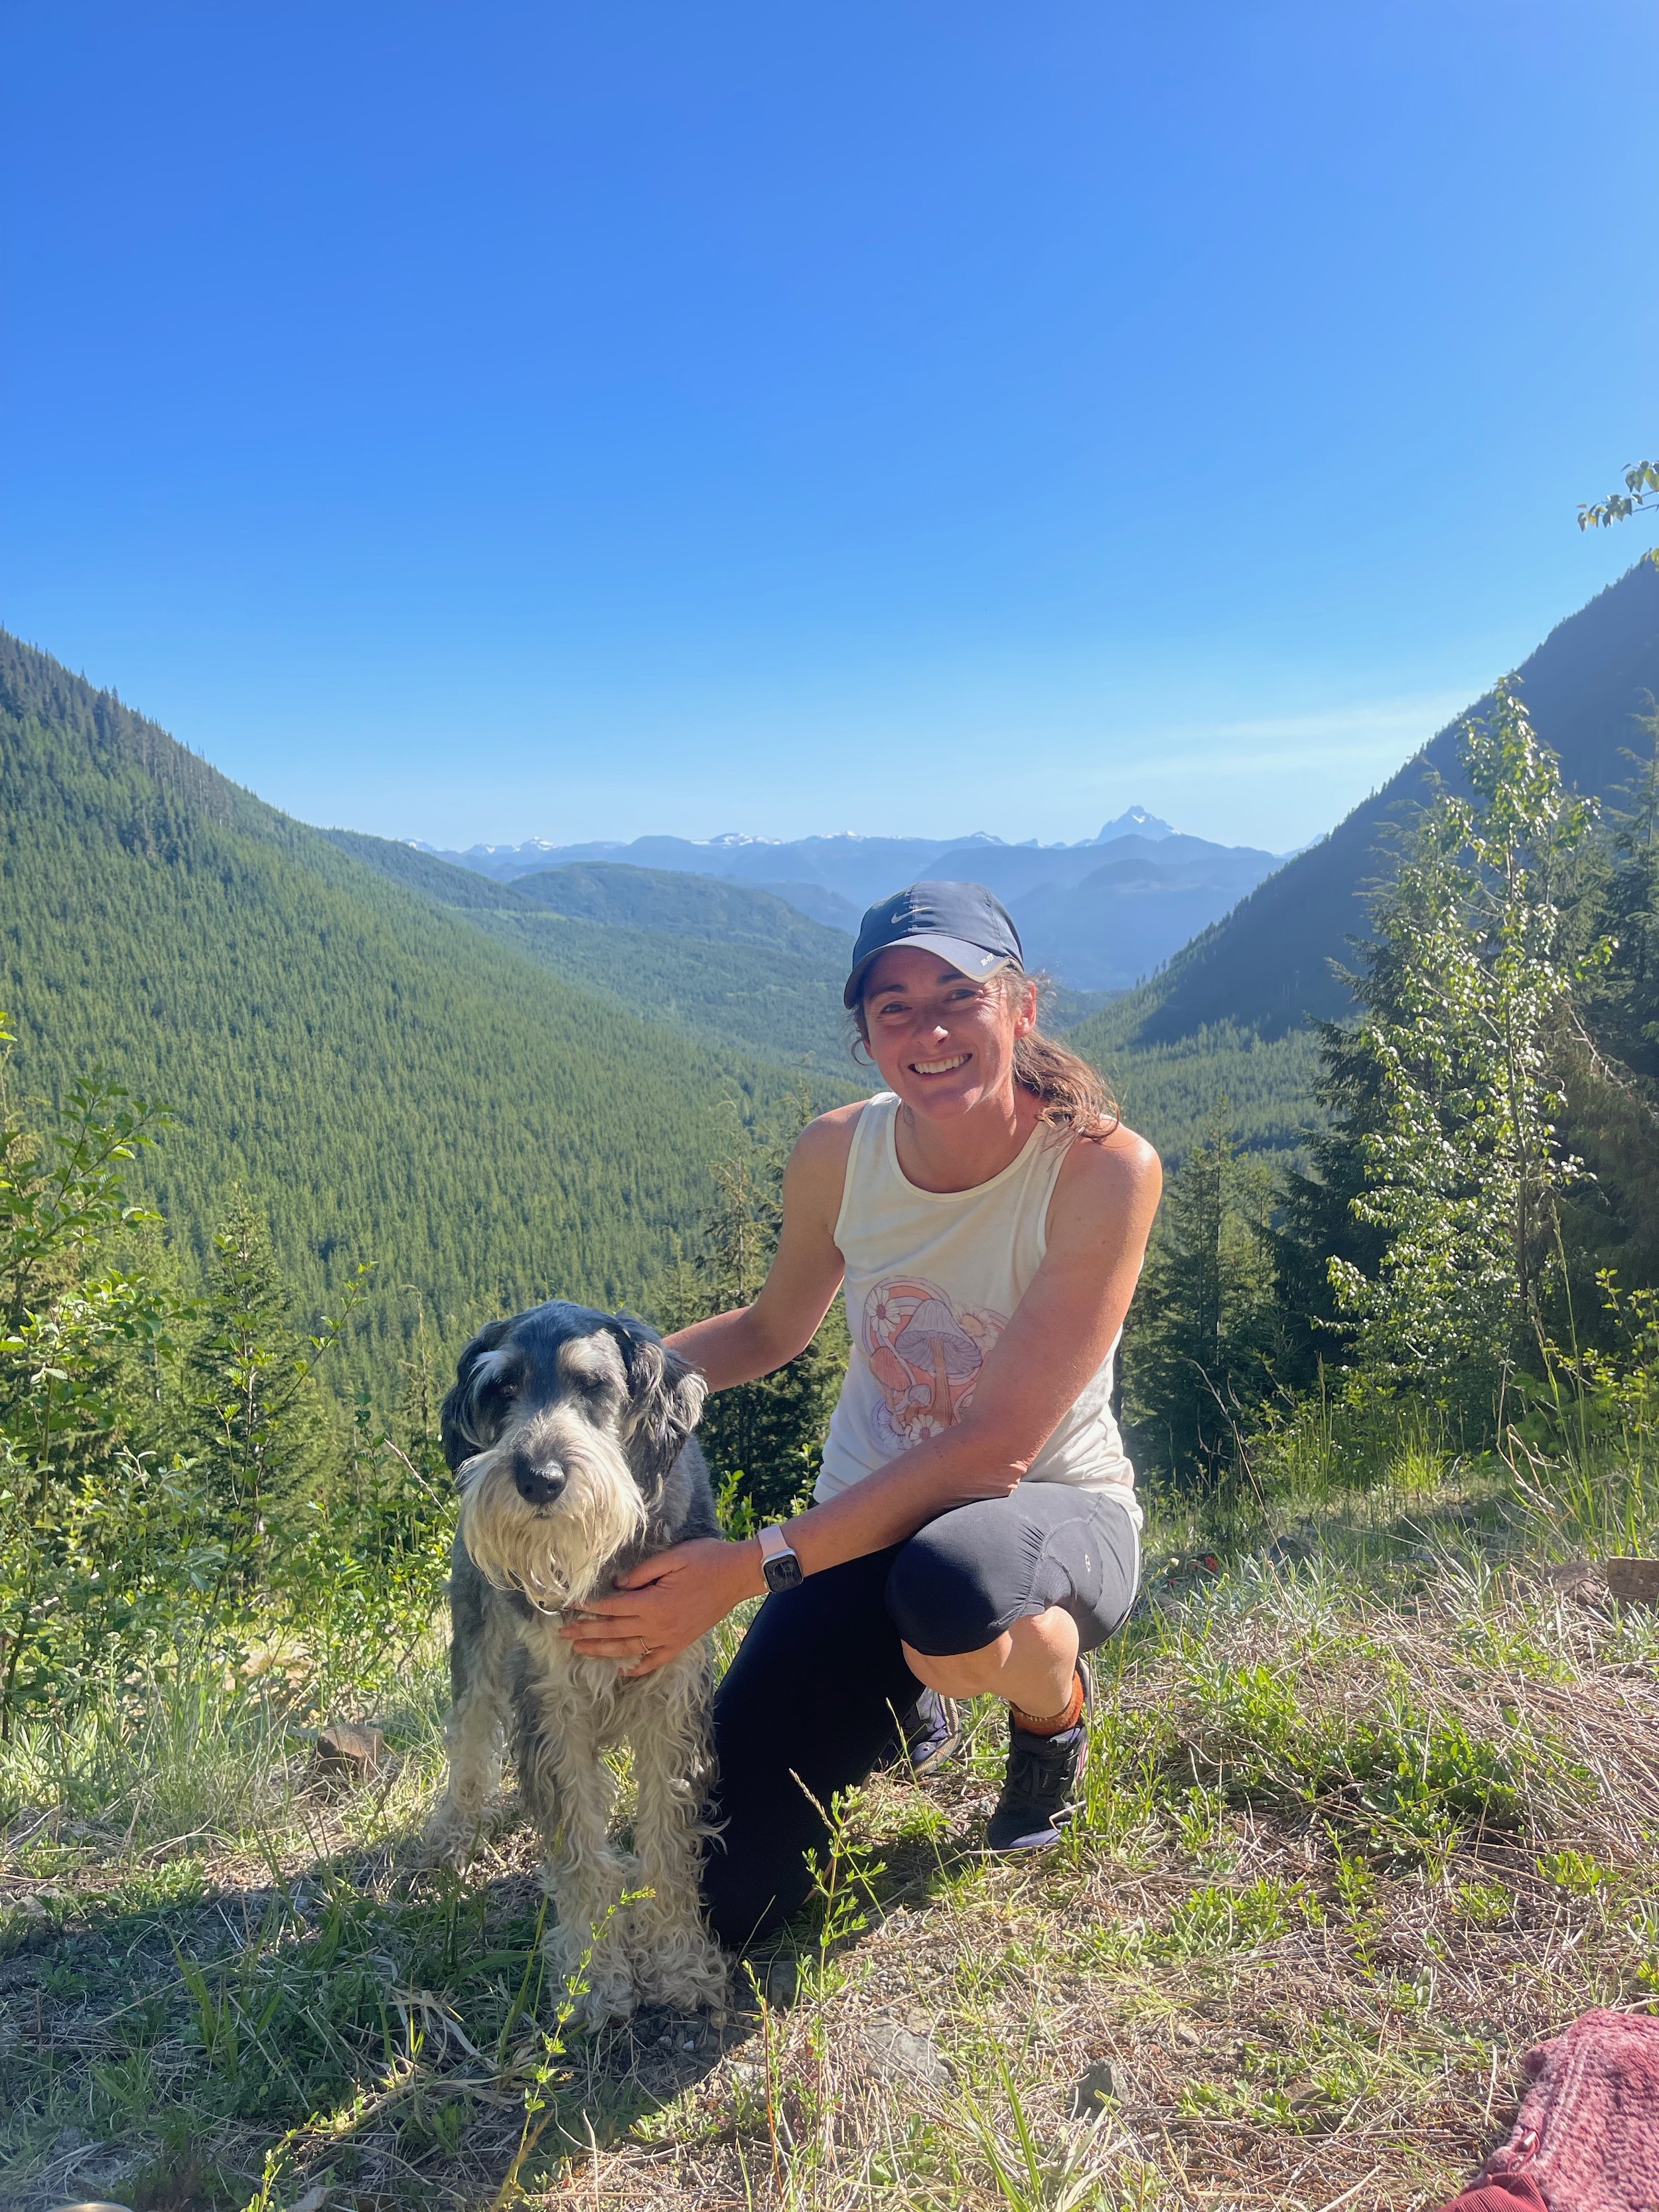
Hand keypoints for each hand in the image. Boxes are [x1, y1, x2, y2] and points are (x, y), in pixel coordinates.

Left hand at [558, 1536, 762, 1675]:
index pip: (612, 1607)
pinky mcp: (681, 1643)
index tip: (568, 1606)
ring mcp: (670, 1638)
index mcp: (654, 1602)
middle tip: (562, 1635)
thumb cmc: (707, 1559)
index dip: (588, 1607)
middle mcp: (658, 1625)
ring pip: (629, 1649)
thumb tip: (618, 1585)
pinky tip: (622, 1672)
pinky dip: (638, 1669)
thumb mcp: (674, 1556)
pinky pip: (655, 1661)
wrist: (738, 1575)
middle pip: (614, 1631)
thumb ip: (643, 1572)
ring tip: (580, 1651)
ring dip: (602, 1650)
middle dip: (585, 1632)